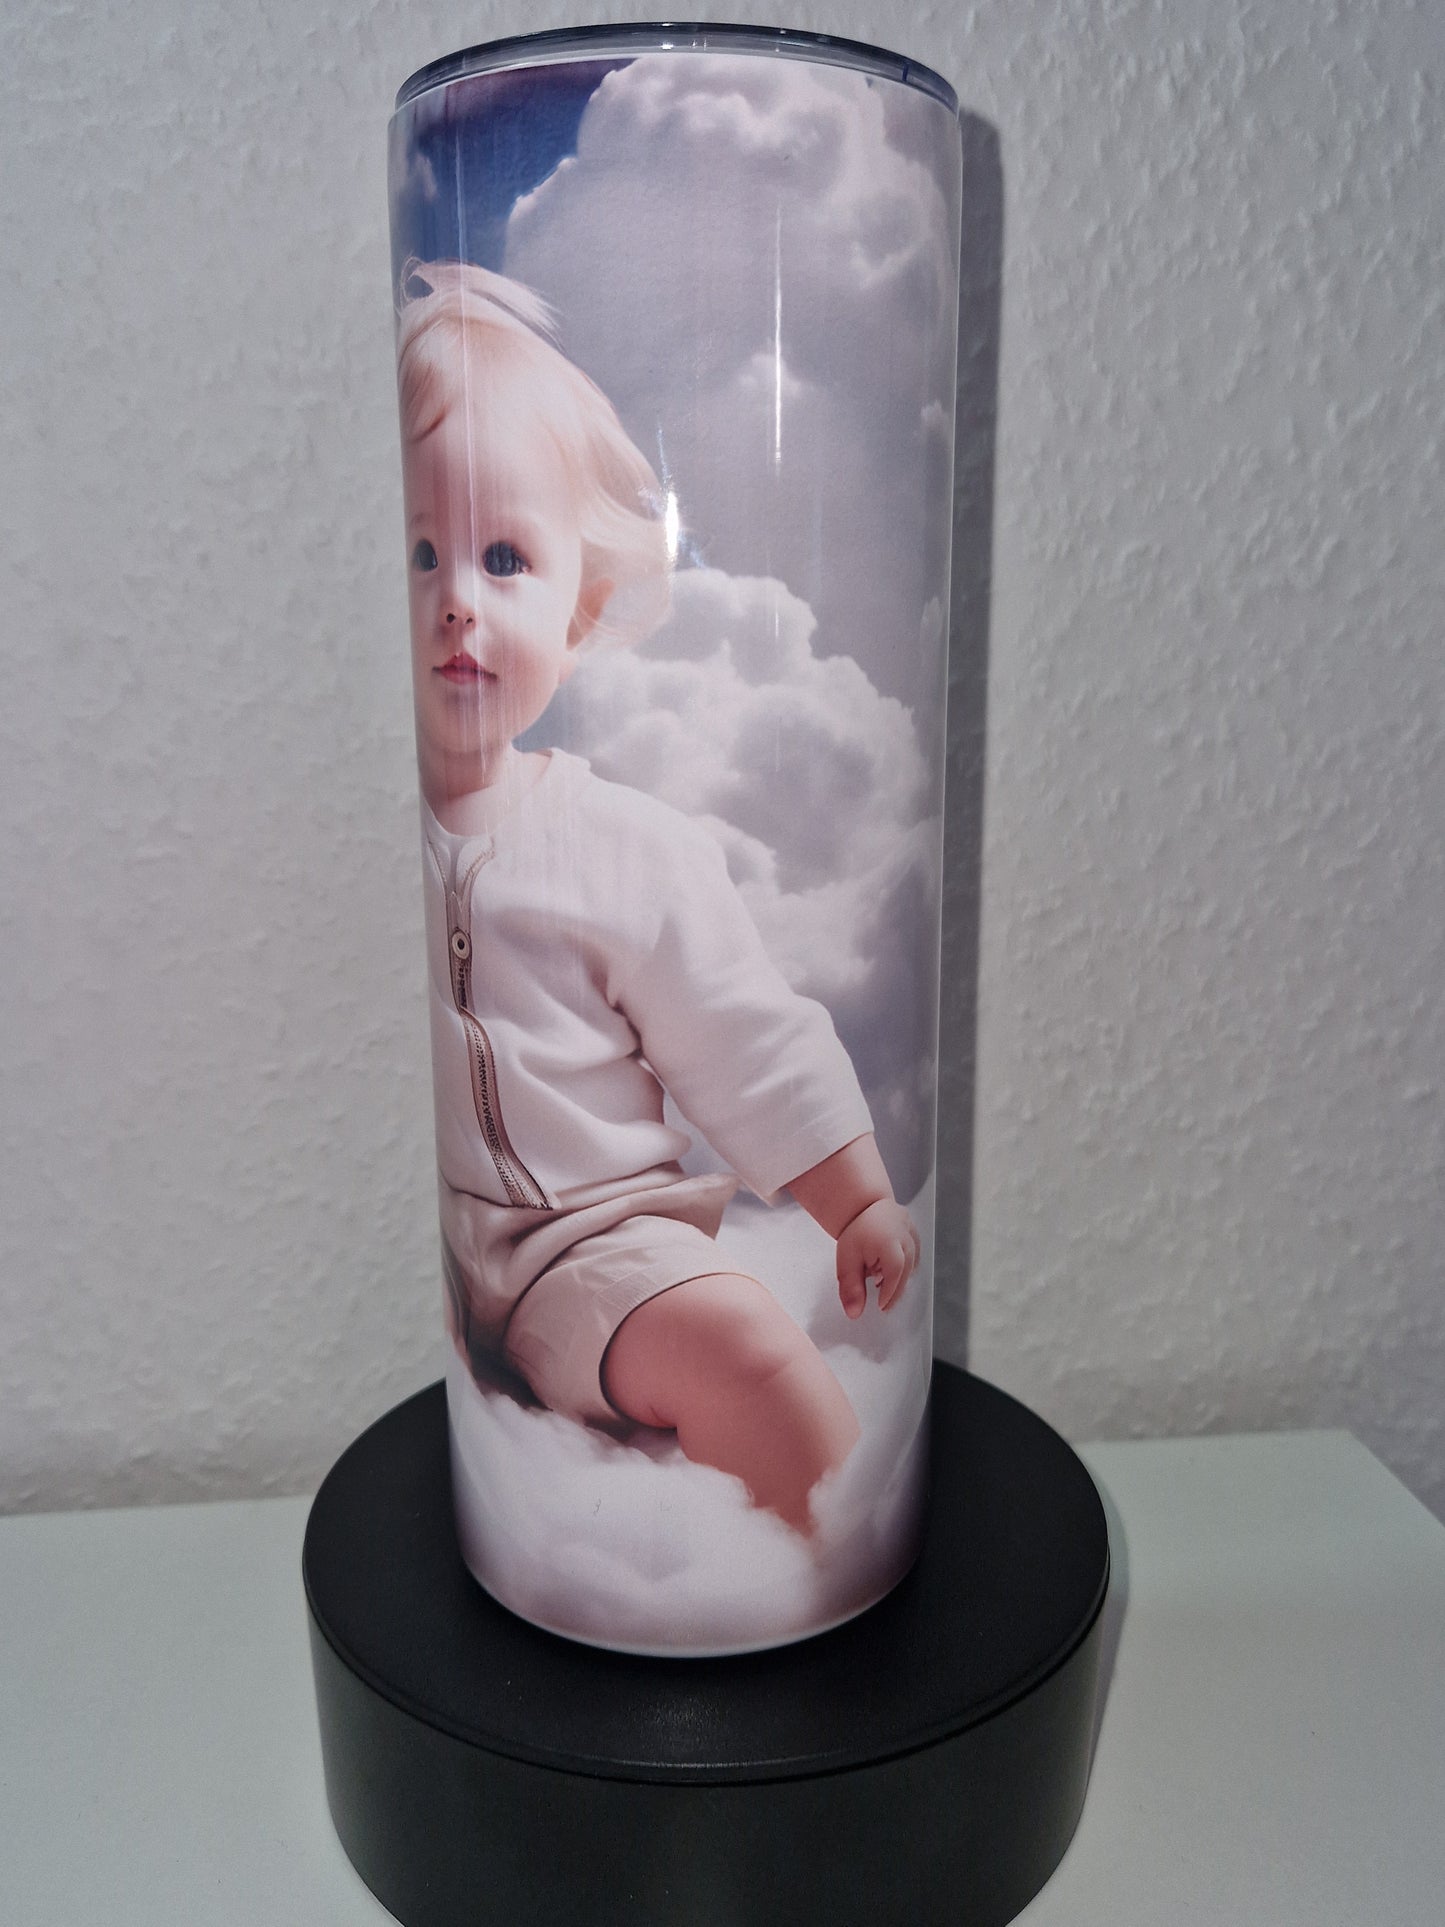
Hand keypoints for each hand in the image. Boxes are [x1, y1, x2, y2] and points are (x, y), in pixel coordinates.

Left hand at [836, 1199, 918, 1319]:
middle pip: (905, 1274)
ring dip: (898, 1277)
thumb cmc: (856, 1230)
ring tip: (879, 1277)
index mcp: (889, 1242)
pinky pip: (914, 1257)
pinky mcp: (916, 1234)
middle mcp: (905, 1237)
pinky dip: (904, 1266)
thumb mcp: (847, 1262)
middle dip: (893, 1290)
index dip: (889, 1294)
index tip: (881, 1306)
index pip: (894, 1276)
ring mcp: (913, 1234)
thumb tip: (854, 1314)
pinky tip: (888, 1266)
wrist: (863, 1204)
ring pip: (911, 1266)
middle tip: (882, 1302)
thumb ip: (851, 1289)